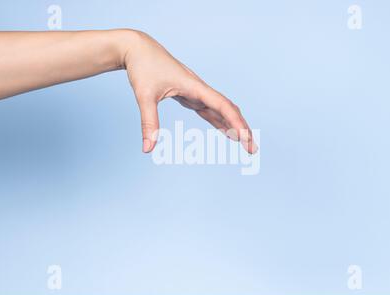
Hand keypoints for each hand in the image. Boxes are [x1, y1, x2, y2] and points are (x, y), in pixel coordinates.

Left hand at [120, 30, 257, 153]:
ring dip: (234, 126)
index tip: (245, 139)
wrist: (138, 49)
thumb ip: (149, 122)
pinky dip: (221, 122)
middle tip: (252, 149)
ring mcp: (196, 92)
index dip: (236, 123)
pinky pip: (210, 111)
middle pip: (228, 109)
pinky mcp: (190, 95)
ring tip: (246, 144)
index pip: (222, 106)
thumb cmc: (143, 67)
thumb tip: (147, 149)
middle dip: (242, 128)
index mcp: (195, 86)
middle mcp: (200, 89)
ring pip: (222, 110)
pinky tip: (227, 132)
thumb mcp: (144, 95)